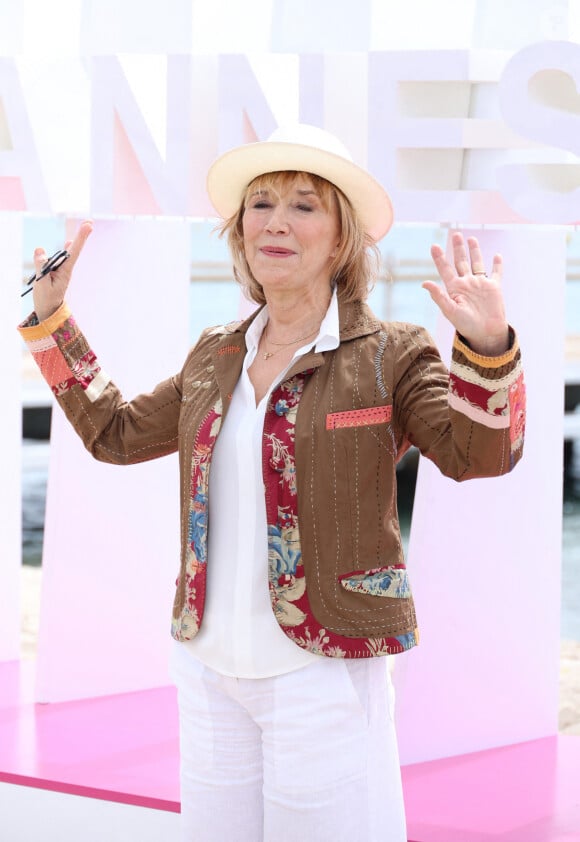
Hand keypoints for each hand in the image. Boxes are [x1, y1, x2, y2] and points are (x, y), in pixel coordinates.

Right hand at [32, 220, 92, 321]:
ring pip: (67, 253)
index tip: (88, 227)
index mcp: (65, 272)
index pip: (73, 252)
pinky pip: (61, 258)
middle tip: (90, 221)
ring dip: (78, 240)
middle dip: (82, 236)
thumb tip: (40, 249)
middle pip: (74, 250)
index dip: (80, 239)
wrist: (48, 311)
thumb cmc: (45, 299)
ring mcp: (61, 270)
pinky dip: (67, 249)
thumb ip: (40, 267)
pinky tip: (70, 242)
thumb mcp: (41, 284)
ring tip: (88, 226)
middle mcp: (65, 268)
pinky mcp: (56, 271)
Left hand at [423, 232, 509, 355]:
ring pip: (477, 263)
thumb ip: (439, 296)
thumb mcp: (450, 311)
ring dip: (474, 251)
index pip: (445, 269)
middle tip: (456, 234)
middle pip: (461, 262)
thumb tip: (424, 283)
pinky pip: (496, 273)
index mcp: (454, 288)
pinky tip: (497, 256)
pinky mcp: (494, 287)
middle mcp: (466, 284)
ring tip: (471, 239)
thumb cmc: (465, 325)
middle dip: (458, 249)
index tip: (434, 246)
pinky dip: (497, 264)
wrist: (485, 334)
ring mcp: (480, 284)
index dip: (439, 258)